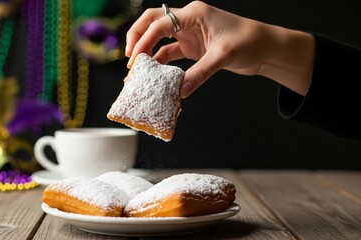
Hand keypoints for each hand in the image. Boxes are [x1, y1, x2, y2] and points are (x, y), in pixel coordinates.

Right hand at [125, 1, 313, 97]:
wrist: (266, 48)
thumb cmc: (250, 41)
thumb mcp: (223, 56)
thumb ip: (200, 73)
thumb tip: (180, 92)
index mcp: (194, 13)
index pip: (160, 23)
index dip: (144, 40)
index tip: (135, 58)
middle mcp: (188, 20)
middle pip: (152, 22)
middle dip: (137, 36)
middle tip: (129, 56)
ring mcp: (189, 34)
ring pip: (159, 38)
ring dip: (147, 52)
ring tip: (137, 69)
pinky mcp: (193, 47)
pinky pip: (171, 53)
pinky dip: (162, 63)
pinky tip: (156, 75)